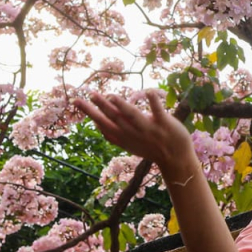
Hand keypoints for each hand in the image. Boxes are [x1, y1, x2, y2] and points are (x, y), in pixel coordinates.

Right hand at [72, 90, 192, 171]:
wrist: (175, 159)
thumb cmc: (150, 149)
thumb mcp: (128, 144)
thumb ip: (114, 135)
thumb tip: (97, 124)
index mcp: (123, 136)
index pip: (102, 123)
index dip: (89, 112)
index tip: (76, 101)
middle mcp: (133, 132)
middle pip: (114, 118)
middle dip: (100, 107)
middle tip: (89, 94)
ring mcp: (148, 128)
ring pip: (132, 115)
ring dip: (122, 105)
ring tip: (111, 96)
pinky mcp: (164, 124)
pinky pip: (158, 112)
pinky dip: (154, 102)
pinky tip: (148, 91)